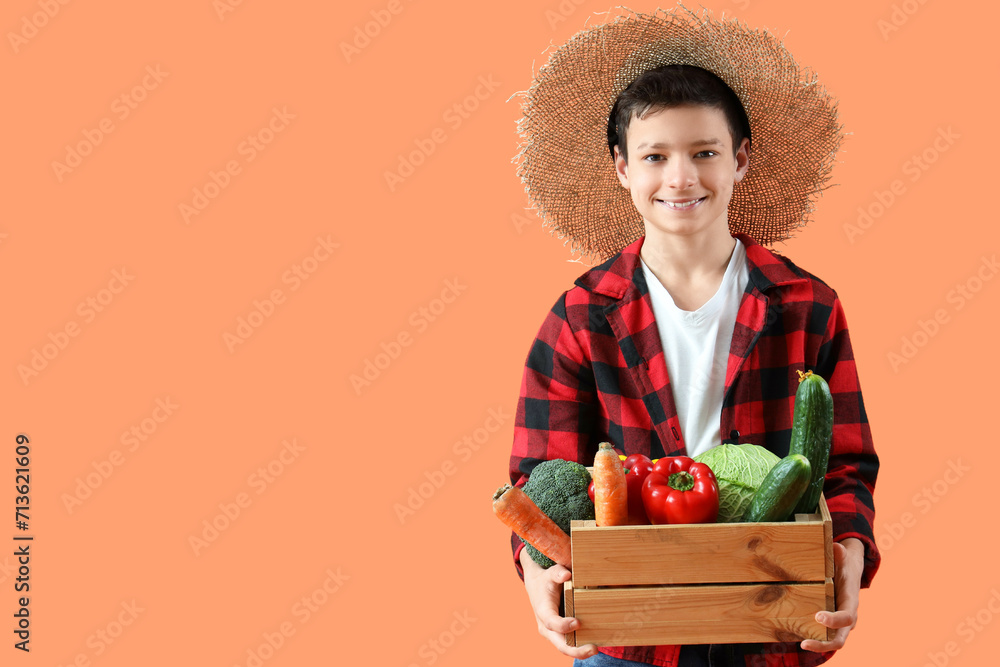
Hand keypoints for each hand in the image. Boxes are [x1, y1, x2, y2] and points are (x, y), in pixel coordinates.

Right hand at [520, 547, 599, 659]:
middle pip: (559, 644)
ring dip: (580, 651)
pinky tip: (594, 644)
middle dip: (575, 650)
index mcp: (543, 611)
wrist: (537, 587)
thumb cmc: (546, 581)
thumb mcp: (550, 574)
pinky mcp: (558, 634)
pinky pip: (569, 644)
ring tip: (596, 649)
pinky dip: (580, 647)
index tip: (578, 623)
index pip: (552, 622)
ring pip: (565, 647)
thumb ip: (558, 573)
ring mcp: (552, 633)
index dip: (563, 626)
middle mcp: (546, 626)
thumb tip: (567, 574)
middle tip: (594, 649)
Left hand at [801, 538, 863, 652]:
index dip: (834, 620)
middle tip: (804, 643)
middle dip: (824, 644)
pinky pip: (824, 636)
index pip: (846, 617)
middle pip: (839, 639)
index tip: (818, 616)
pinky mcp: (831, 624)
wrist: (849, 572)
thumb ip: (840, 555)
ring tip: (800, 643)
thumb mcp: (843, 558)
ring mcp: (839, 623)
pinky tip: (797, 638)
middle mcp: (848, 617)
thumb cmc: (844, 565)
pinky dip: (814, 640)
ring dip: (818, 646)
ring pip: (832, 642)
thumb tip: (836, 548)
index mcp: (851, 602)